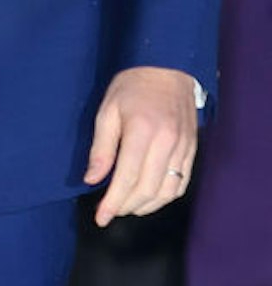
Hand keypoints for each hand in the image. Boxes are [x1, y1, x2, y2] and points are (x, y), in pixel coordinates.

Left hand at [84, 66, 199, 226]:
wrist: (168, 68)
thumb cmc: (132, 87)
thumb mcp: (107, 111)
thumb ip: (101, 148)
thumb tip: (92, 179)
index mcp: (143, 132)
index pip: (128, 178)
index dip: (113, 202)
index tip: (101, 217)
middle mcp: (167, 143)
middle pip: (148, 190)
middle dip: (126, 206)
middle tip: (110, 211)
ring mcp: (184, 147)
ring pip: (167, 191)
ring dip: (146, 206)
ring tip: (126, 206)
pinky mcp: (192, 149)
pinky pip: (182, 183)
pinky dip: (165, 197)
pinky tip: (149, 197)